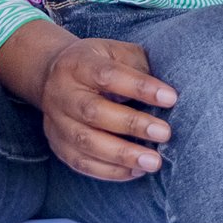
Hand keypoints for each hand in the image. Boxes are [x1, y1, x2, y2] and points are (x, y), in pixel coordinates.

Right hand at [35, 37, 178, 180]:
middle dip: (132, 125)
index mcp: (79, 64)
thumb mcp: (117, 52)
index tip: (171, 98)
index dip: (140, 87)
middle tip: (164, 134)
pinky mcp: (57, 145)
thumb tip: (169, 93)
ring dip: (123, 155)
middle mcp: (62, 94)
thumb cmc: (98, 63)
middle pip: (94, 112)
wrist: (51, 75)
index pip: (109, 75)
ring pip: (86, 142)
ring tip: (153, 162)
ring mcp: (56, 122)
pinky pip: (81, 163)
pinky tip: (135, 171)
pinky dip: (110, 171)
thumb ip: (140, 67)